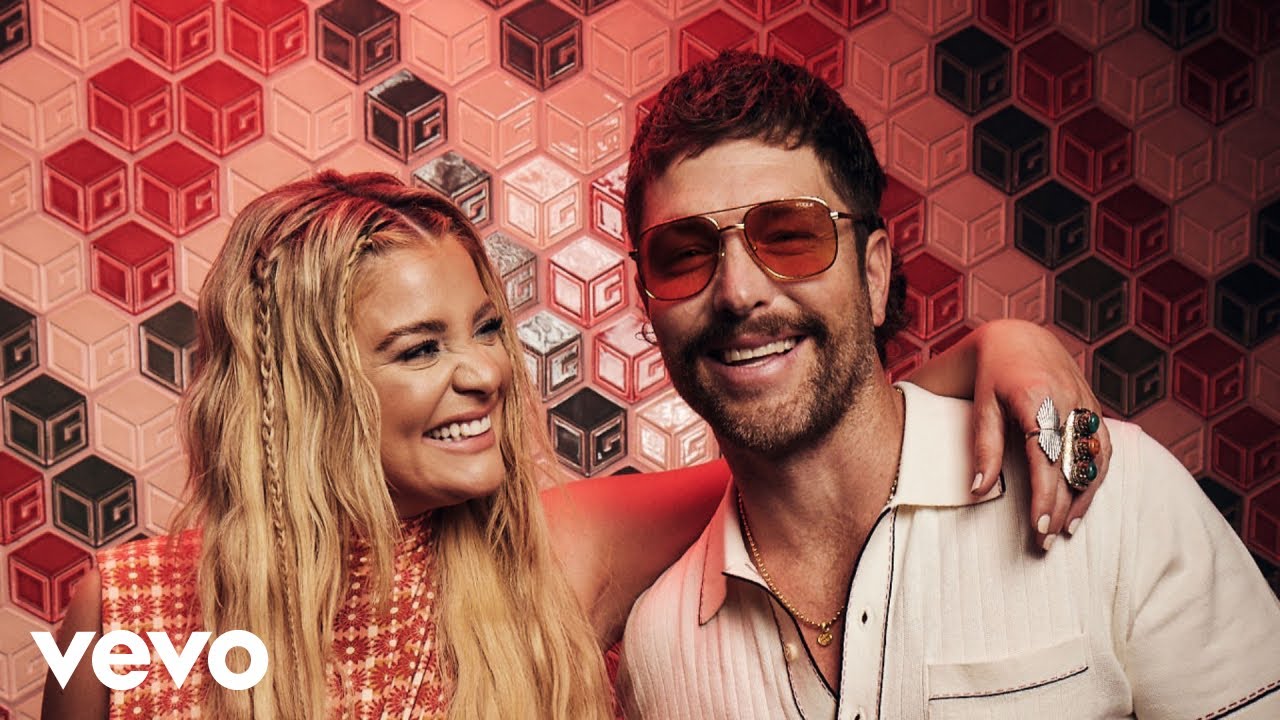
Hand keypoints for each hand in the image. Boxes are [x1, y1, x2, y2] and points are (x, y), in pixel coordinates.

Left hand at [967, 320, 1110, 549]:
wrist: (1020, 338)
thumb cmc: (993, 375)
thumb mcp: (982, 407)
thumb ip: (984, 448)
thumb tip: (978, 490)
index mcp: (1036, 399)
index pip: (1044, 458)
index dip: (1045, 496)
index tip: (1040, 527)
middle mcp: (1068, 401)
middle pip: (1071, 465)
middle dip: (1062, 506)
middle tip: (1047, 541)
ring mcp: (1086, 402)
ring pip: (1094, 460)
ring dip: (1084, 497)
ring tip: (1067, 528)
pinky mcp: (1095, 406)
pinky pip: (1103, 448)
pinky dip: (1096, 477)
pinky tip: (1084, 500)